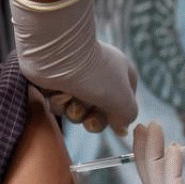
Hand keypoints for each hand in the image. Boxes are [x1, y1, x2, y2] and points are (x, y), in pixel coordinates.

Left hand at [7, 0, 137, 133]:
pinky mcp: (56, 82)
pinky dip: (58, 102)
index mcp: (121, 73)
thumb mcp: (123, 101)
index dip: (119, 115)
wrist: (57, 55)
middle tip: (89, 116)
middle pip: (100, 113)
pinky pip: (60, 104)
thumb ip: (128, 116)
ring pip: (77, 111)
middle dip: (93, 118)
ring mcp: (77, 78)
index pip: (126, 103)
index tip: (113, 121)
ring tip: (70, 96)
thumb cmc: (95, 76)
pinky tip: (57, 91)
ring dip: (74, 110)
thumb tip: (121, 128)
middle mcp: (100, 75)